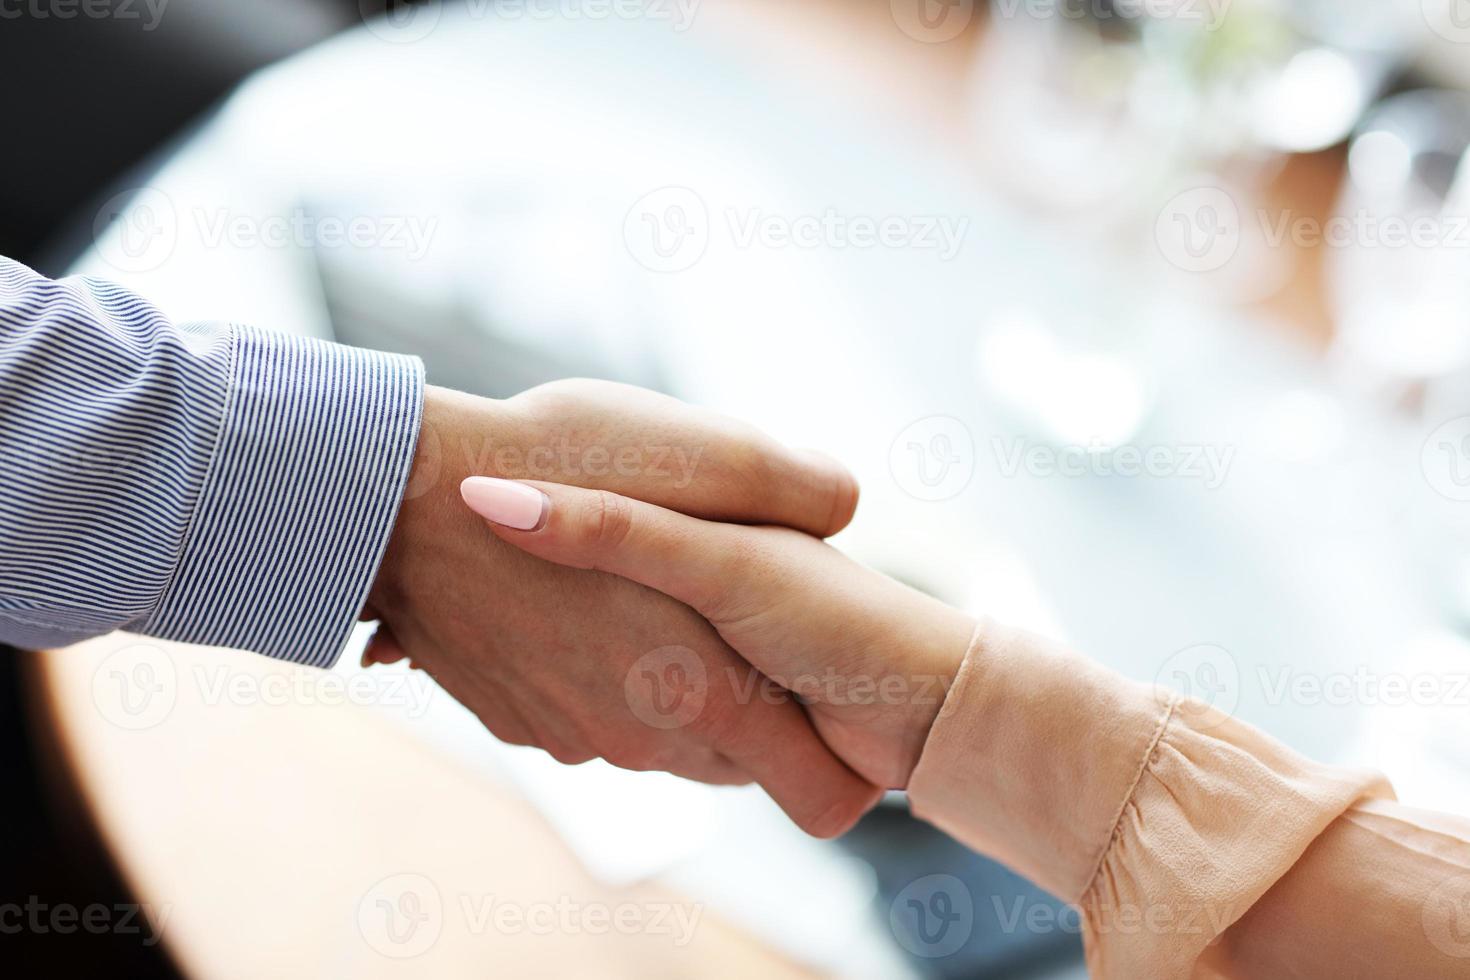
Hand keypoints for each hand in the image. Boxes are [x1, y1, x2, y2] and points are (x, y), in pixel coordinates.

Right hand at [363, 380, 879, 835]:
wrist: (401, 502)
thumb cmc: (567, 462)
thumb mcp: (713, 457)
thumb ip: (797, 489)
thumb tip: (845, 497)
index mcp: (710, 693)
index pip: (815, 791)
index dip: (833, 753)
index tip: (824, 693)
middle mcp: (644, 739)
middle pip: (733, 756)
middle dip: (743, 700)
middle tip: (726, 614)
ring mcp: (574, 737)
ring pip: (658, 736)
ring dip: (666, 683)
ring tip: (646, 598)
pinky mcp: (520, 725)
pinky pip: (588, 718)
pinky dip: (596, 676)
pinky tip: (575, 607)